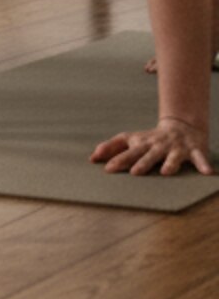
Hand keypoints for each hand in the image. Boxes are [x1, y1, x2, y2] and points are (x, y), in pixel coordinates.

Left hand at [90, 119, 213, 176]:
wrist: (182, 125)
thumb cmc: (151, 138)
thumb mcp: (131, 139)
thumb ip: (111, 147)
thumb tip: (91, 158)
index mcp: (142, 143)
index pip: (128, 151)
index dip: (118, 159)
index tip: (107, 168)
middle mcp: (158, 145)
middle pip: (148, 154)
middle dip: (141, 163)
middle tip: (134, 172)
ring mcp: (176, 148)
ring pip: (172, 157)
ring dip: (169, 164)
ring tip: (165, 172)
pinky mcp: (194, 150)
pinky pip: (199, 158)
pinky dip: (203, 164)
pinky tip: (207, 173)